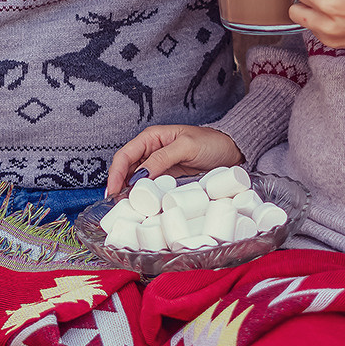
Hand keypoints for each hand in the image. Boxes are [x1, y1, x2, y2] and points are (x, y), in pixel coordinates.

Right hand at [106, 125, 241, 197]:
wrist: (232, 151)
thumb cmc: (211, 142)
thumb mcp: (186, 146)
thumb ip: (162, 158)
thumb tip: (140, 175)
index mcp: (152, 137)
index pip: (125, 155)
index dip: (115, 173)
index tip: (112, 191)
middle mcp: (151, 151)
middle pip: (127, 169)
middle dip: (118, 185)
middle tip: (116, 205)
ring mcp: (159, 166)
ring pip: (136, 180)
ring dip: (129, 193)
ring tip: (126, 208)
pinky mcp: (168, 178)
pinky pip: (151, 187)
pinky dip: (144, 196)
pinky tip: (142, 206)